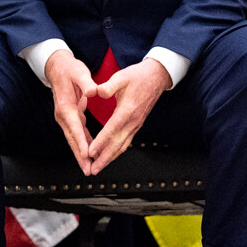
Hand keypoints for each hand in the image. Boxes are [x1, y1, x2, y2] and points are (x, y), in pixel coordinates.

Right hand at [44, 49, 98, 174]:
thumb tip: (94, 91)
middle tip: (88, 170)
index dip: (81, 142)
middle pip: (72, 139)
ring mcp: (65, 117)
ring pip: (73, 139)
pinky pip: (76, 133)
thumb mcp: (79, 72)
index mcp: (66, 106)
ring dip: (80, 154)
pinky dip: (82, 144)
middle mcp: (63, 115)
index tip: (87, 155)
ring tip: (89, 167)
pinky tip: (89, 153)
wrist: (56, 66)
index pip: (75, 127)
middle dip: (80, 155)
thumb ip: (87, 82)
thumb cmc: (69, 69)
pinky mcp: (69, 116)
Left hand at [85, 57, 170, 174]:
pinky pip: (126, 141)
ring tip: (98, 168)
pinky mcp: (136, 125)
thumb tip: (96, 91)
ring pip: (122, 145)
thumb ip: (108, 85)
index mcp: (127, 110)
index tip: (90, 152)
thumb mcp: (121, 76)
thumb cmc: (137, 76)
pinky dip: (116, 151)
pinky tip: (109, 157)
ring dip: (110, 158)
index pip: (111, 129)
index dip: (100, 142)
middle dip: (104, 158)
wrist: (156, 77)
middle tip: (92, 170)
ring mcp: (136, 124)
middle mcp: (133, 121)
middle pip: (117, 144)